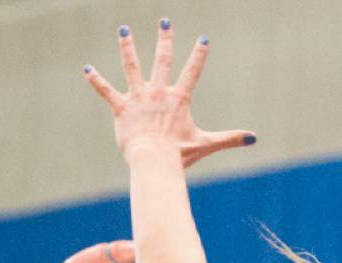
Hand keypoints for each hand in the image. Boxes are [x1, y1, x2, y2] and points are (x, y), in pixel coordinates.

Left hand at [84, 20, 255, 168]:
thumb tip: (254, 138)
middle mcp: (158, 93)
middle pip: (162, 59)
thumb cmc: (179, 156)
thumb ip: (230, 138)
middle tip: (165, 20)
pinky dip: (96, 81)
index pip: (192, 71)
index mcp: (178, 99)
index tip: (203, 39)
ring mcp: (139, 99)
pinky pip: (107, 92)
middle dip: (165, 38)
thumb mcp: (206, 144)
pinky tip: (87, 69)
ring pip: (132, 66)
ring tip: (124, 29)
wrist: (154, 162)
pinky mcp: (122, 109)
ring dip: (127, 46)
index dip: (199, 55)